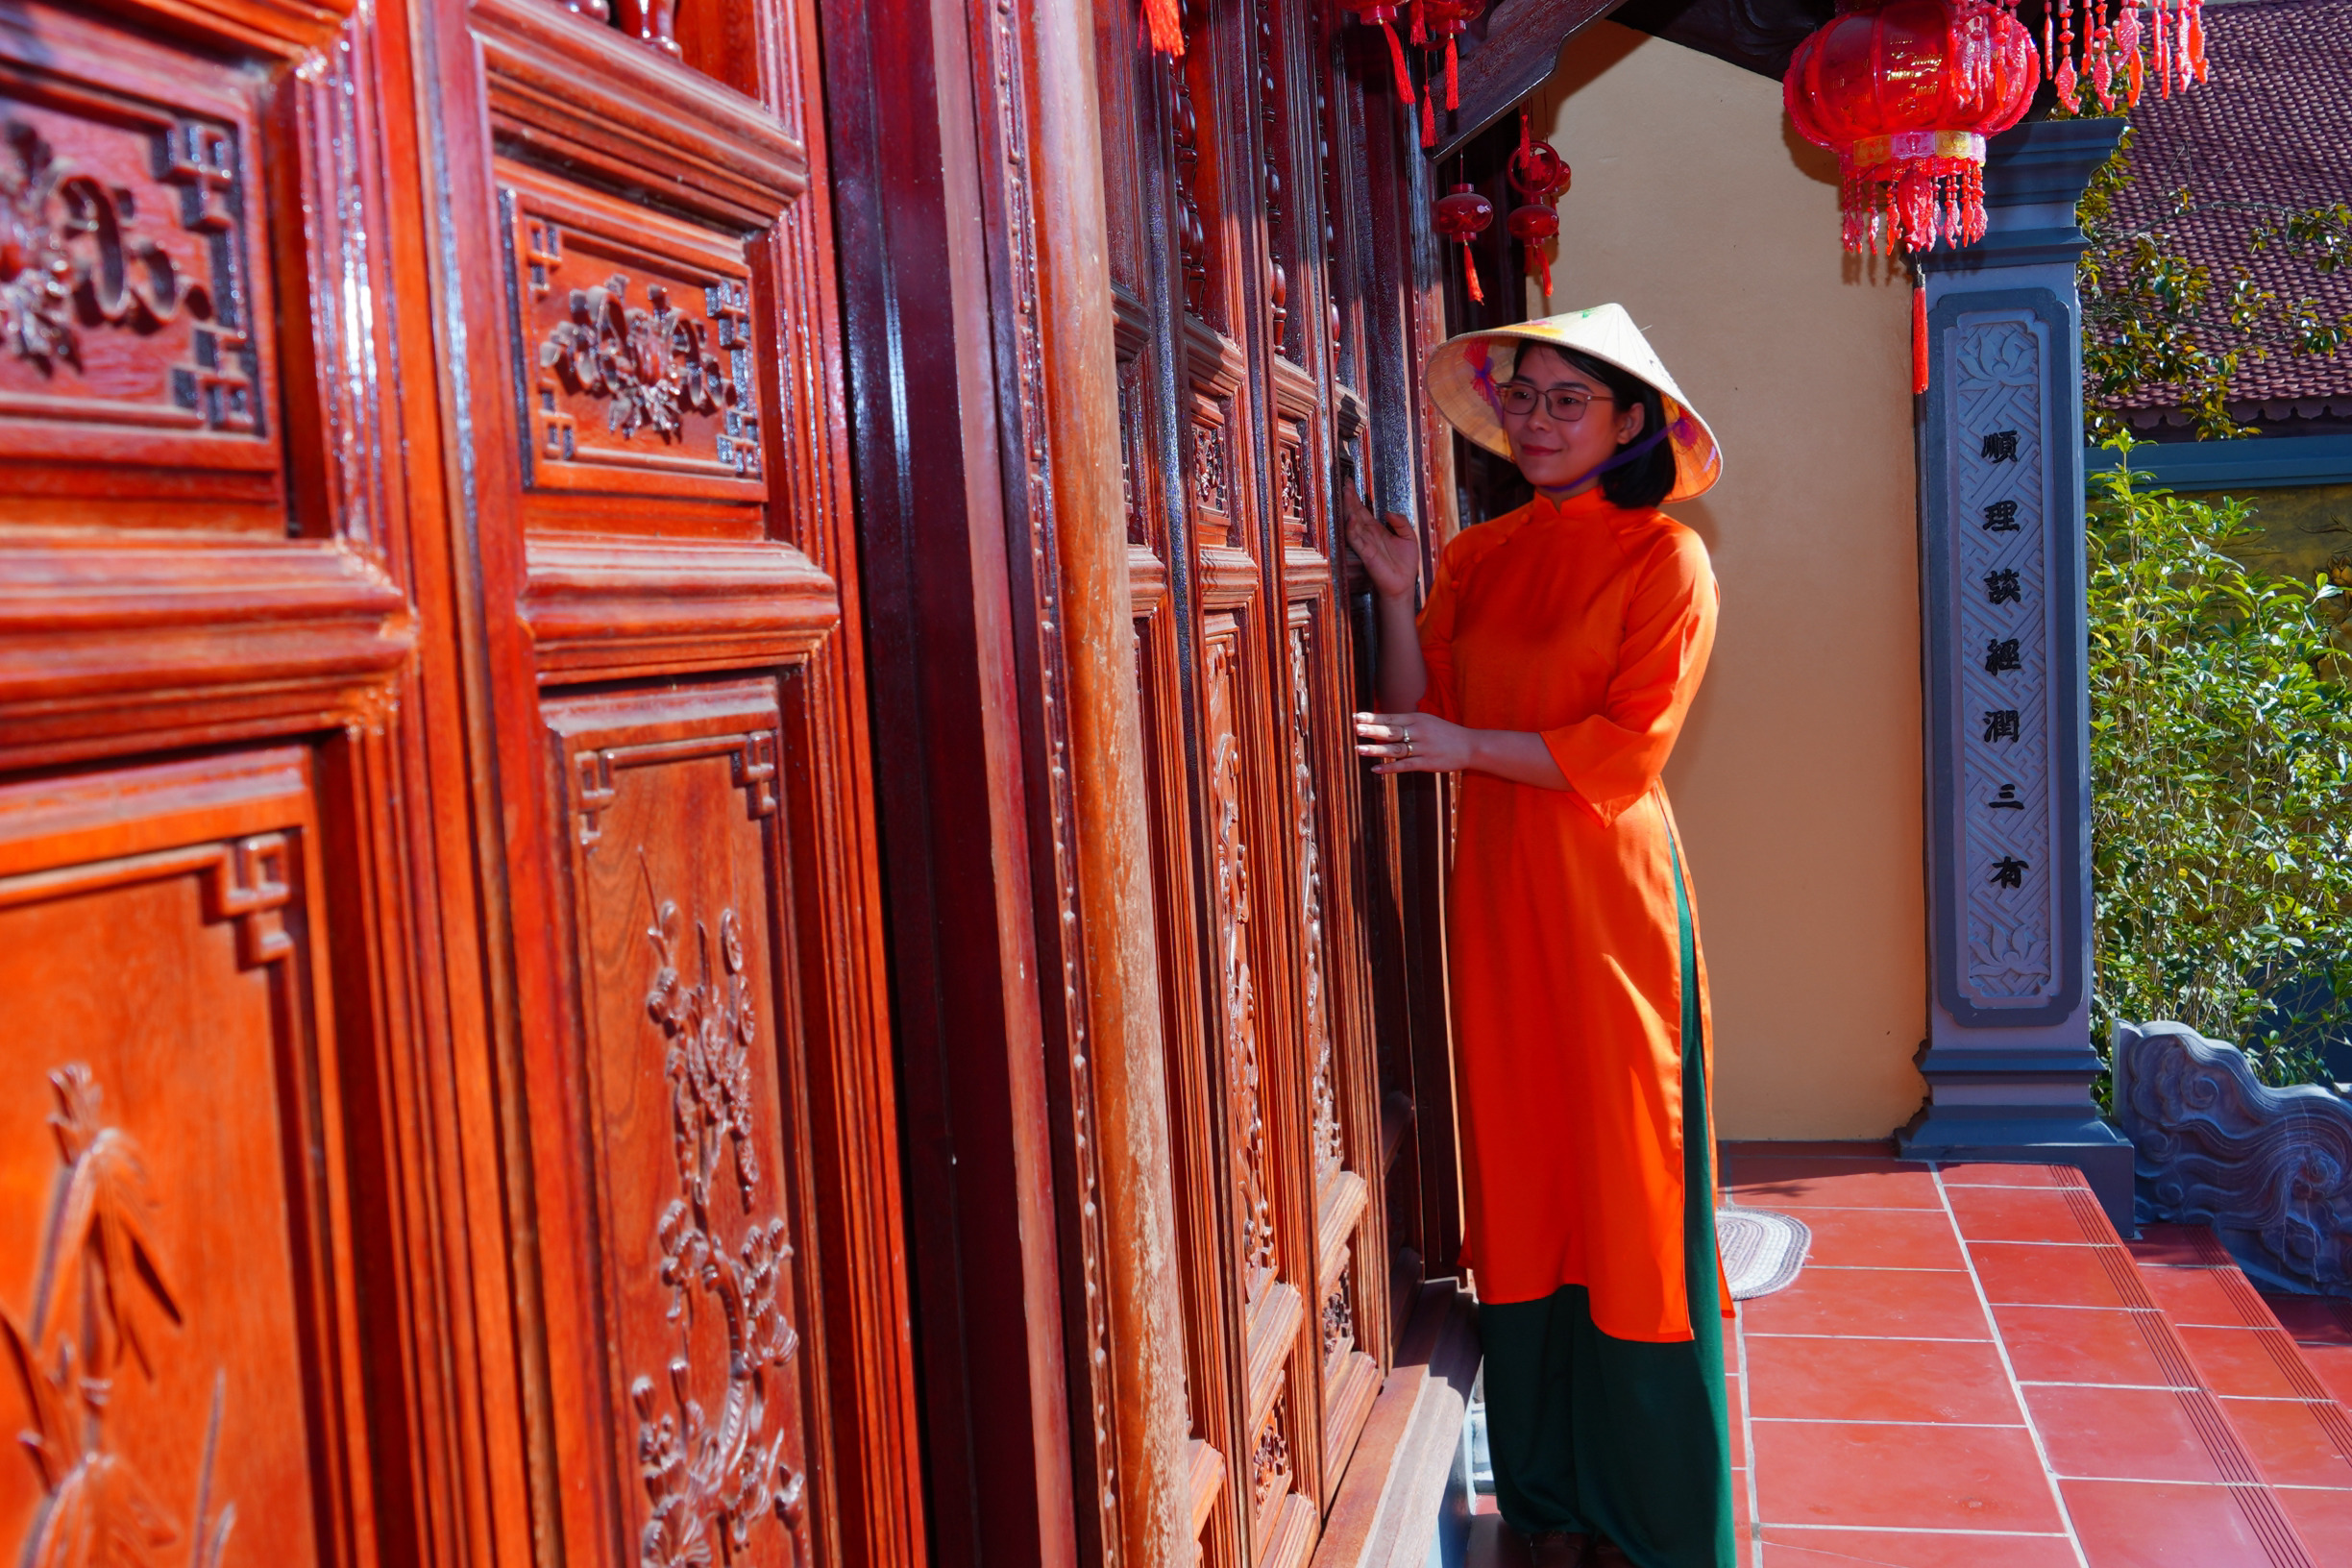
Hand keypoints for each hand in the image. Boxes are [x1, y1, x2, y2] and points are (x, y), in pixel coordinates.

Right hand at [1344, 489, 1418, 602]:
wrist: (1403, 585)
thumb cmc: (1405, 564)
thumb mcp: (1409, 537)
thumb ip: (1401, 522)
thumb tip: (1387, 512)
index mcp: (1377, 529)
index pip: (1363, 510)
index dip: (1356, 497)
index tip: (1349, 483)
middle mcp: (1368, 535)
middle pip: (1356, 513)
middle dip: (1350, 498)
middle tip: (1344, 483)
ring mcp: (1365, 543)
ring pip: (1353, 522)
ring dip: (1348, 508)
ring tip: (1345, 494)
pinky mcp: (1366, 554)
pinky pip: (1356, 539)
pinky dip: (1352, 529)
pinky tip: (1351, 517)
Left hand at [1353, 711, 1470, 774]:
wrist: (1469, 746)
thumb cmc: (1445, 733)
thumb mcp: (1427, 721)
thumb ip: (1407, 722)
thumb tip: (1383, 723)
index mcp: (1418, 719)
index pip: (1391, 717)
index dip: (1373, 717)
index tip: (1356, 717)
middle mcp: (1419, 731)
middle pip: (1392, 730)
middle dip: (1373, 730)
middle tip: (1356, 729)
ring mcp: (1423, 748)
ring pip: (1396, 749)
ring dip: (1376, 750)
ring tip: (1359, 749)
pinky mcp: (1427, 763)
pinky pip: (1405, 766)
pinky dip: (1389, 768)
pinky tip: (1375, 769)